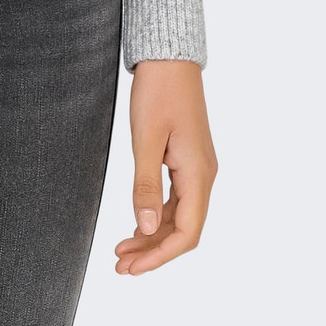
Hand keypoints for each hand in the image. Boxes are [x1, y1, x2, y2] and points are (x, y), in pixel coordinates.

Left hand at [114, 58, 217, 274]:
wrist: (169, 57)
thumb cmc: (159, 91)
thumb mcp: (146, 138)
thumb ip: (146, 185)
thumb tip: (148, 228)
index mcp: (198, 173)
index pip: (187, 232)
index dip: (160, 256)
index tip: (133, 267)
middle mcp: (204, 175)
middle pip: (184, 229)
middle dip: (154, 252)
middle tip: (121, 265)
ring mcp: (197, 168)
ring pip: (180, 216)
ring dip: (154, 236)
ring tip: (123, 250)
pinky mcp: (187, 159)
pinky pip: (177, 199)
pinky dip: (158, 216)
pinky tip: (139, 225)